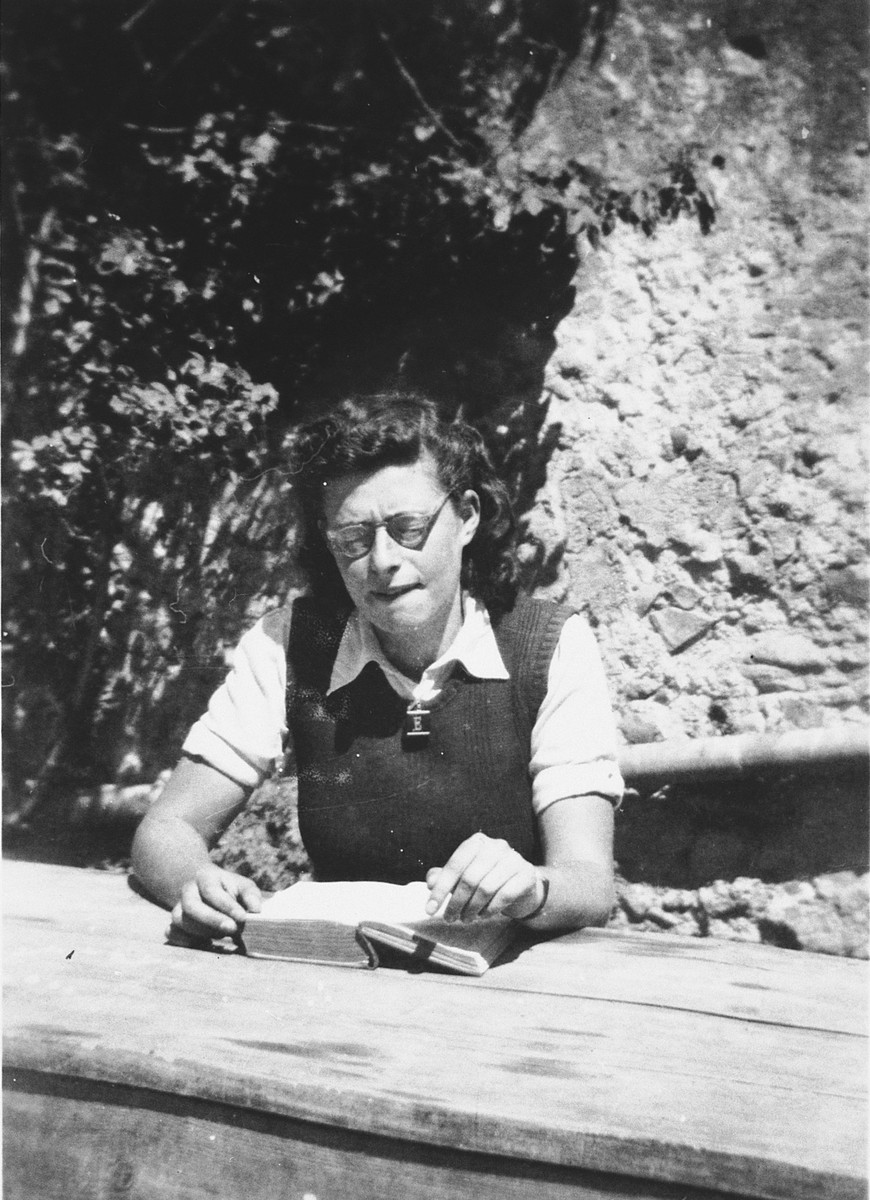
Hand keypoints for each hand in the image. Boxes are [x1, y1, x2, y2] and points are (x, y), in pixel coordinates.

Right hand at [170, 865, 261, 938]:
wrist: (205, 887)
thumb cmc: (229, 889)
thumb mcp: (242, 886)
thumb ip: (250, 896)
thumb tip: (256, 910)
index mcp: (205, 877)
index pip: (212, 891)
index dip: (227, 906)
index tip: (243, 918)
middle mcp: (188, 891)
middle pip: (191, 906)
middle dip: (212, 920)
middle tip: (233, 929)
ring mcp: (178, 907)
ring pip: (180, 920)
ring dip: (202, 931)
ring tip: (222, 936)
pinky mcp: (174, 922)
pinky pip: (170, 932)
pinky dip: (182, 939)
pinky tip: (203, 943)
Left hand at [425, 832, 544, 922]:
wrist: (521, 886)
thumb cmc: (486, 879)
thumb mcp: (463, 876)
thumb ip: (445, 877)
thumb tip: (431, 881)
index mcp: (477, 842)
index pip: (455, 864)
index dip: (440, 888)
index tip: (429, 910)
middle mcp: (497, 846)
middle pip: (470, 878)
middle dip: (456, 902)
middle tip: (450, 918)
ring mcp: (514, 859)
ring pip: (486, 888)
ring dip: (472, 909)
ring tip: (466, 918)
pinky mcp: (526, 875)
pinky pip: (504, 896)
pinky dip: (490, 910)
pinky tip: (483, 916)